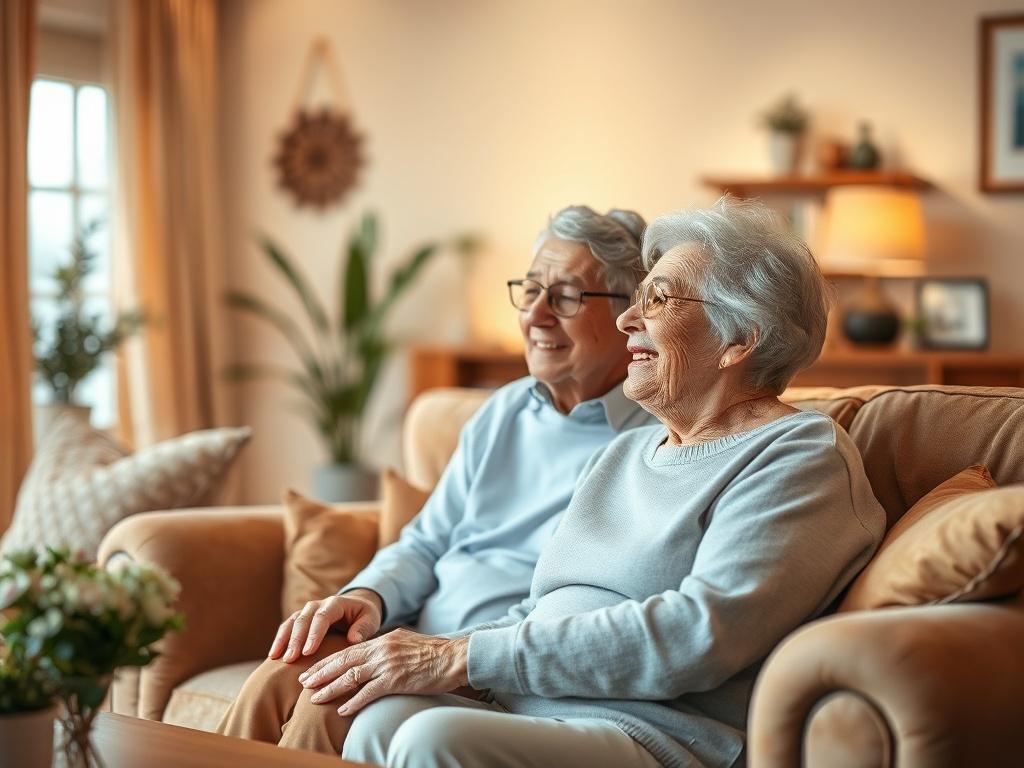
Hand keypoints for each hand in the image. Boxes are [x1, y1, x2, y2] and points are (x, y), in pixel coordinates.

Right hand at [268, 589, 383, 662]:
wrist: (357, 607)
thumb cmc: (365, 616)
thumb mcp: (371, 619)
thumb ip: (364, 628)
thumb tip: (353, 640)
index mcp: (336, 603)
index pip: (322, 617)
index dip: (314, 634)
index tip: (308, 652)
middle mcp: (318, 604)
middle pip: (303, 619)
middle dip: (295, 639)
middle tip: (290, 659)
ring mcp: (307, 611)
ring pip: (291, 622)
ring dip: (283, 639)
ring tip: (276, 658)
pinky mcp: (301, 619)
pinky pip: (287, 627)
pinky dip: (279, 639)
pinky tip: (273, 655)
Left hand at [298, 628, 469, 714]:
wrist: (454, 657)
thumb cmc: (434, 653)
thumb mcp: (406, 642)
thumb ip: (387, 648)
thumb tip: (374, 654)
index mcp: (383, 640)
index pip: (348, 650)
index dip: (328, 660)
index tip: (313, 669)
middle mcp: (381, 650)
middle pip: (343, 660)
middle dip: (321, 672)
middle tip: (303, 682)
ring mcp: (387, 665)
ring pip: (351, 677)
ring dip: (330, 688)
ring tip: (315, 697)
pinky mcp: (396, 680)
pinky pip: (369, 693)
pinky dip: (353, 702)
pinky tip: (342, 710)